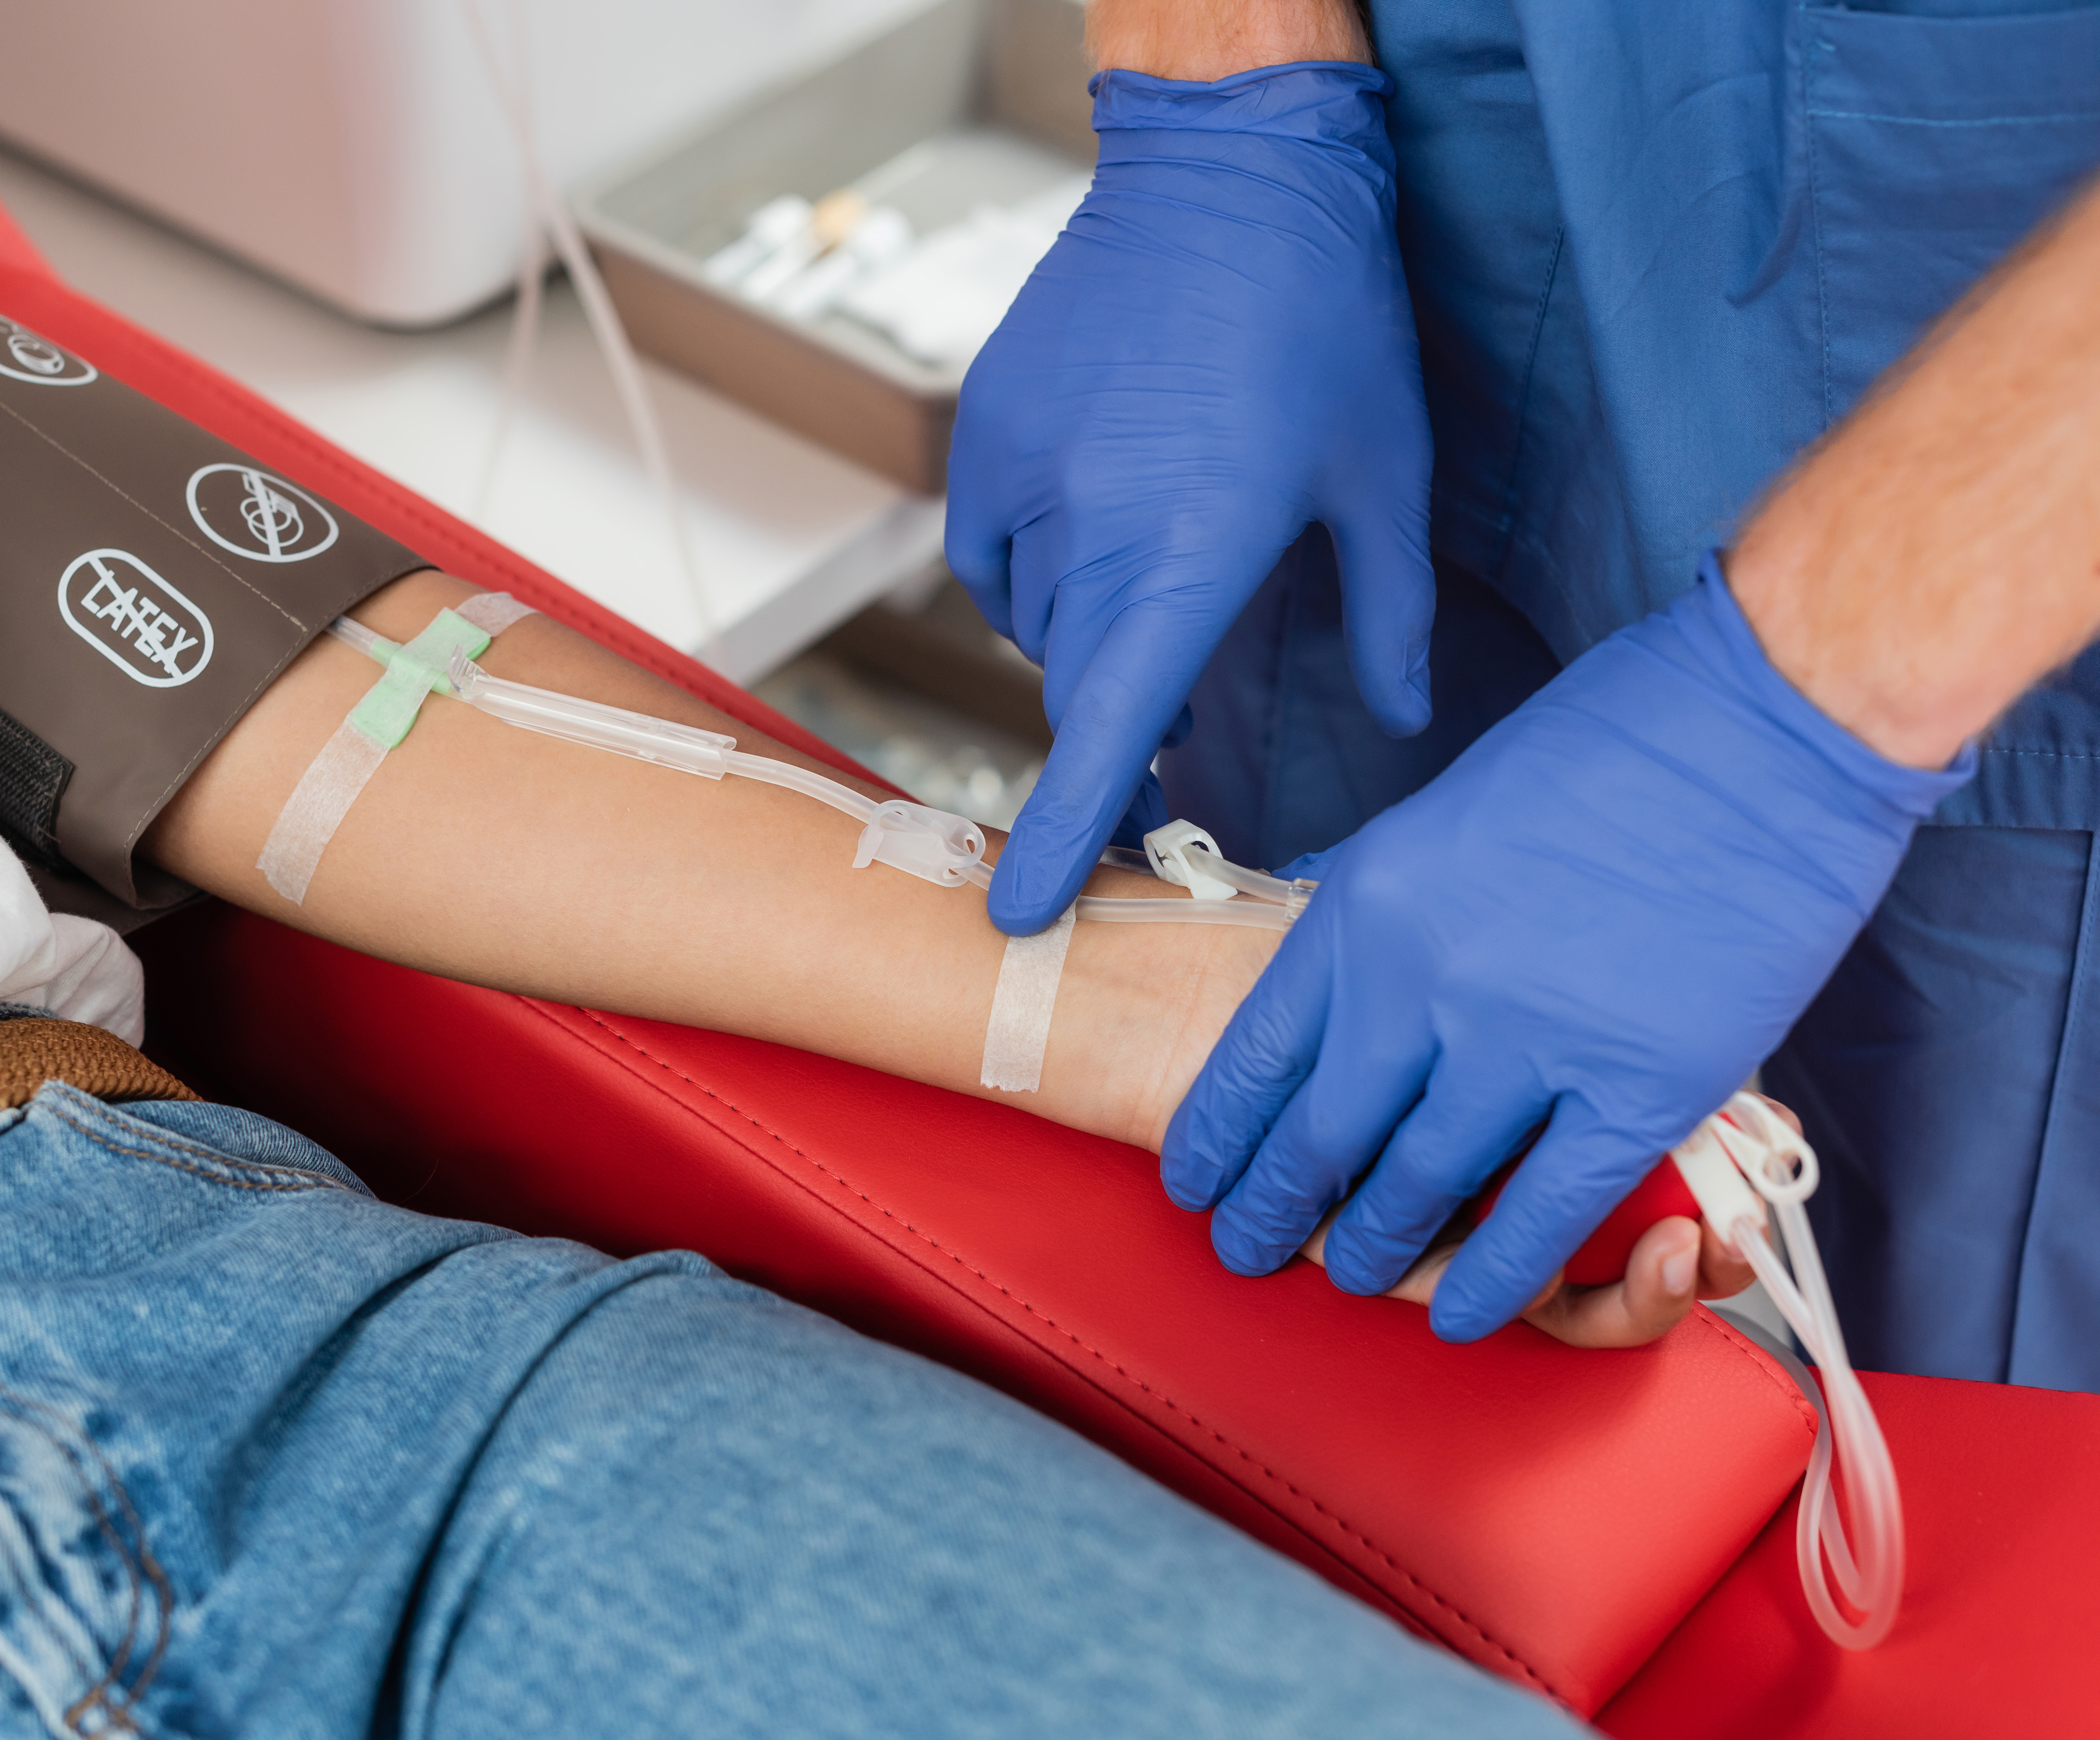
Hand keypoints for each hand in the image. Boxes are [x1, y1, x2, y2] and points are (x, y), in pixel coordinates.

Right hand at [948, 62, 1435, 934]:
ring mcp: (1024, 476)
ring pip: (1035, 622)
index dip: (1065, 834)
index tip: (1020, 918)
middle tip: (1172, 703)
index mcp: (1187, 553)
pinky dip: (1038, 568)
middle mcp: (1090, 528)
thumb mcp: (1383, 472)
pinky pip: (993, 555)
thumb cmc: (1322, 323)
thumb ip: (1390, 613)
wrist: (1227, 170)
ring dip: (1087, 628)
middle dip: (1117, 715)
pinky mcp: (985, 432)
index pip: (1107, 732)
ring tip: (1155, 553)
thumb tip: (1404, 714)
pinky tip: (1098, 516)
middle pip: (1077, 686)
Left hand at [1164, 558, 1971, 1339]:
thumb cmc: (1611, 748)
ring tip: (1351, 1276)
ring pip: (1418, 1188)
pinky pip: (1542, 1219)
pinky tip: (1462, 1313)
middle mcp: (1423, 987)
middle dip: (1273, 1210)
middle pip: (1318, 1137)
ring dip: (1374, 1250)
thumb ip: (1380, 906)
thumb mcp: (1438, 818)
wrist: (1760, 729)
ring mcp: (1526, 1046)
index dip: (1220, 1135)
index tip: (1198, 1182)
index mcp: (1365, 911)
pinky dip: (1497, 1280)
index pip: (1256, 1057)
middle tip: (1247, 1249)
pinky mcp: (1635, 1090)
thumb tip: (1325, 951)